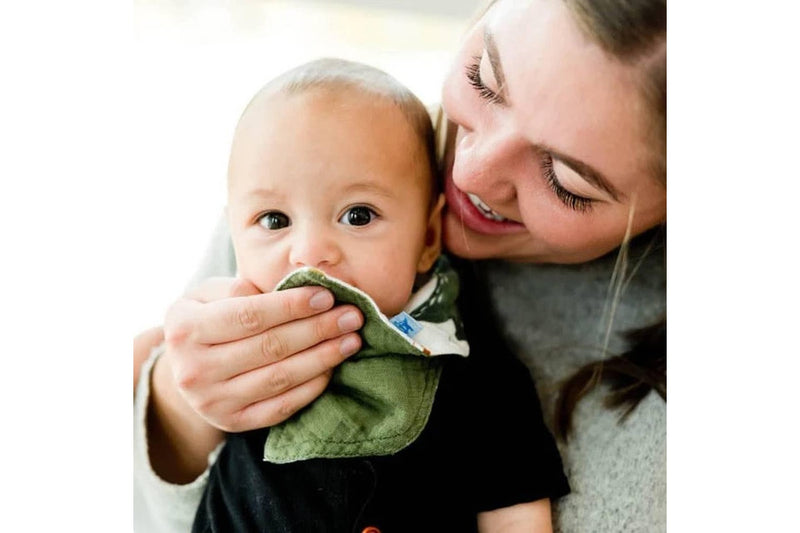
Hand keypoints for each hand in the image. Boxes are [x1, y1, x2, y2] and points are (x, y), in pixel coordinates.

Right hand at [159, 277, 363, 432]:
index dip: (292, 306)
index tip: (326, 296)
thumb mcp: (210, 293)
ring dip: (322, 358)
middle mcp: (194, 370)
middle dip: (318, 329)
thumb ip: (244, 289)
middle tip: (351, 316)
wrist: (184, 367)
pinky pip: (280, 407)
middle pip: (269, 347)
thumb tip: (293, 289)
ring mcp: (213, 402)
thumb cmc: (207, 317)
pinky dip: (310, 387)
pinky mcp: (233, 423)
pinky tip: (331, 368)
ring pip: (279, 378)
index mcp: (185, 328)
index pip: (249, 316)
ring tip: (351, 340)